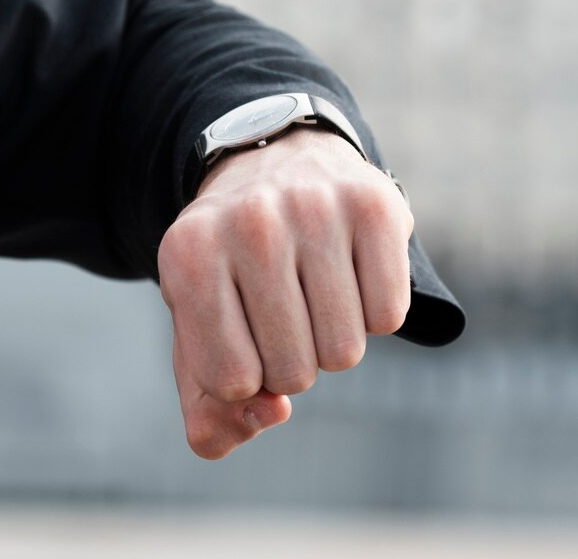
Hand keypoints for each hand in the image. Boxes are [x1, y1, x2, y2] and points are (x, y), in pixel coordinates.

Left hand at [157, 127, 413, 458]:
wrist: (278, 164)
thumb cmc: (234, 271)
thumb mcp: (198, 332)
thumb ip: (210, 410)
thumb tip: (270, 413)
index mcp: (189, 256)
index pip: (232, 382)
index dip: (245, 379)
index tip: (241, 334)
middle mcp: (249, 223)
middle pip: (294, 373)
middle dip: (292, 362)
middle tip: (282, 309)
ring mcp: (314, 207)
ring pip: (345, 352)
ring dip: (333, 340)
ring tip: (314, 291)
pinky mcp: (373, 205)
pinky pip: (388, 317)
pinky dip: (373, 313)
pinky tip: (349, 274)